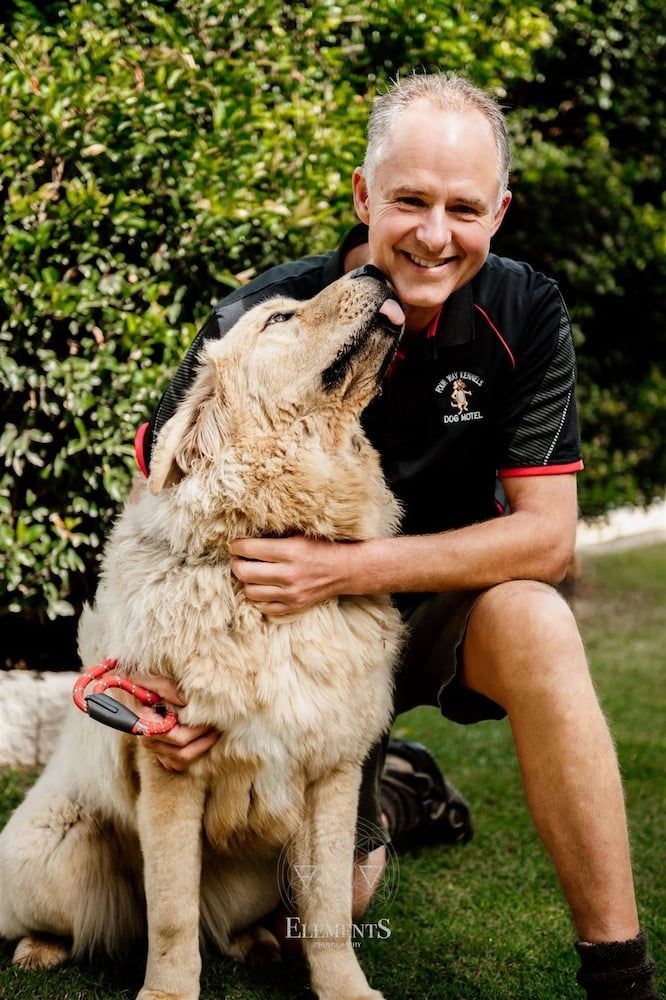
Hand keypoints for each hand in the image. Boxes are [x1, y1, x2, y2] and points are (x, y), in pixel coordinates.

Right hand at [130, 673, 220, 771]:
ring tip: (213, 734)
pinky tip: (201, 741)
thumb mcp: (150, 679)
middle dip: (204, 741)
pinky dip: (190, 756)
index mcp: (147, 725)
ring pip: (181, 762)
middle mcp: (148, 741)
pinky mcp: (158, 752)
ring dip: (200, 750)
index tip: (211, 719)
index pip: (179, 738)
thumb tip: (186, 702)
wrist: (128, 691)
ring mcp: (153, 749)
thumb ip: (167, 687)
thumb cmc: (140, 684)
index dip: (198, 731)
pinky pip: (176, 764)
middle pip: (183, 753)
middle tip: (217, 726)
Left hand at [229, 535, 351, 615]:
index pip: (249, 549)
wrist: (347, 570)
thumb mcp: (300, 534)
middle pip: (244, 572)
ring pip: (250, 592)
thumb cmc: (322, 547)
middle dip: (236, 564)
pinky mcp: (294, 606)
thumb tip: (246, 536)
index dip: (236, 546)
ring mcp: (291, 594)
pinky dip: (260, 598)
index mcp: (290, 551)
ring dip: (247, 582)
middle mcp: (289, 574)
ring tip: (251, 574)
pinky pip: (264, 607)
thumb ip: (275, 536)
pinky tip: (264, 587)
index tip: (234, 545)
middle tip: (238, 559)